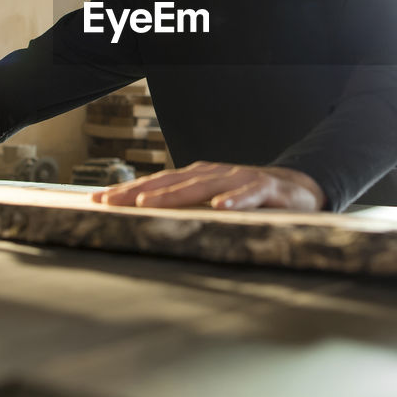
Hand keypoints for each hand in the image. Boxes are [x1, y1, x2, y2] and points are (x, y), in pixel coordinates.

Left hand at [90, 161, 325, 210]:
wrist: (299, 189)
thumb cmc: (249, 198)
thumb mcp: (215, 202)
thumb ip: (189, 208)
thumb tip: (148, 223)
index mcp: (200, 176)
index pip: (159, 182)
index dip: (129, 190)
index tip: (98, 200)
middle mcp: (215, 173)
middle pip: (173, 182)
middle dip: (139, 191)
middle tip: (110, 202)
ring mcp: (240, 179)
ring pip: (203, 185)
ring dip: (174, 194)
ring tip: (148, 202)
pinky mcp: (267, 189)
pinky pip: (249, 195)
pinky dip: (235, 201)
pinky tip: (219, 209)